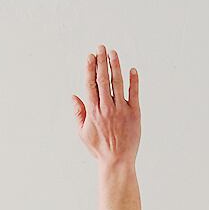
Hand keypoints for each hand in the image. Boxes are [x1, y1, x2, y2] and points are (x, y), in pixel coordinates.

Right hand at [73, 43, 139, 164]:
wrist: (117, 162)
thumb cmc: (99, 149)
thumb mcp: (82, 133)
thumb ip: (78, 113)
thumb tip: (73, 96)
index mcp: (93, 110)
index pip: (90, 83)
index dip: (90, 67)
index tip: (91, 55)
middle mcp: (106, 107)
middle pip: (103, 78)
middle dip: (101, 60)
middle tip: (101, 47)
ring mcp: (121, 110)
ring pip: (117, 82)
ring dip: (115, 65)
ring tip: (114, 53)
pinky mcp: (134, 114)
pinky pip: (134, 94)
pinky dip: (134, 81)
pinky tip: (132, 70)